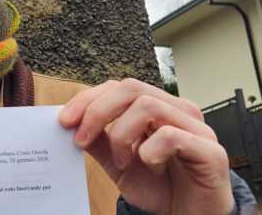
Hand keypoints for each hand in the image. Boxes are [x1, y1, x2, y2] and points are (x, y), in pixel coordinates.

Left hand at [59, 78, 234, 214]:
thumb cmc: (159, 187)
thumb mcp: (117, 163)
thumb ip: (98, 141)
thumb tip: (70, 123)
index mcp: (156, 107)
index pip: (118, 87)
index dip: (88, 99)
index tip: (64, 121)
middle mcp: (177, 110)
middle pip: (131, 88)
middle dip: (97, 111)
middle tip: (81, 138)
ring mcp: (196, 128)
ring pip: (147, 106)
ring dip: (122, 134)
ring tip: (121, 161)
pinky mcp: (211, 151)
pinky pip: (172, 136)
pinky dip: (150, 150)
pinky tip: (150, 165)